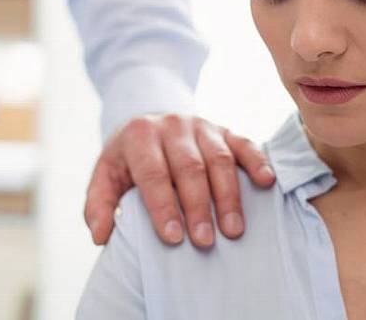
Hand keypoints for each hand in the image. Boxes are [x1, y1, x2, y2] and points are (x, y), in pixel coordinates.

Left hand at [84, 113, 275, 247]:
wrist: (151, 126)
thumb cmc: (129, 161)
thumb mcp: (106, 176)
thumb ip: (99, 205)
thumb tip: (101, 235)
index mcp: (140, 135)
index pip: (153, 173)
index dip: (163, 206)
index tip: (173, 238)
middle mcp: (172, 126)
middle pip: (189, 168)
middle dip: (198, 206)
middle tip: (204, 241)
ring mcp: (202, 126)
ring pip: (219, 159)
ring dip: (228, 196)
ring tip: (233, 230)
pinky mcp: (225, 130)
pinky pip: (244, 143)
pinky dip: (257, 162)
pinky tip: (266, 183)